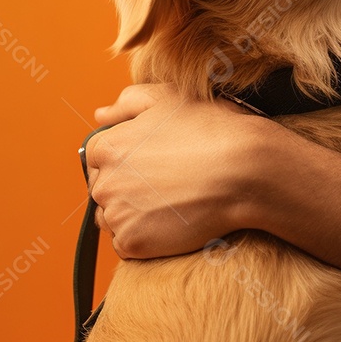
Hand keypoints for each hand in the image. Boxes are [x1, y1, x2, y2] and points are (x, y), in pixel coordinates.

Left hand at [86, 83, 270, 259]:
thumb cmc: (211, 128)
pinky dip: (145, 236)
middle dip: (127, 184)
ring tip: (172, 199)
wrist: (245, 170)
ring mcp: (118, 215)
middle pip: (103, 187)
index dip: (125, 156)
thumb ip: (128, 102)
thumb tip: (100, 114)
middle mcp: (105, 182)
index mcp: (109, 146)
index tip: (153, 160)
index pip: (96, 156)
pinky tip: (173, 219)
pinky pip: (126, 244)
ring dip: (133, 212)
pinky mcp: (134, 243)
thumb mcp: (169, 98)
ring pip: (112, 217)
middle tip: (167, 180)